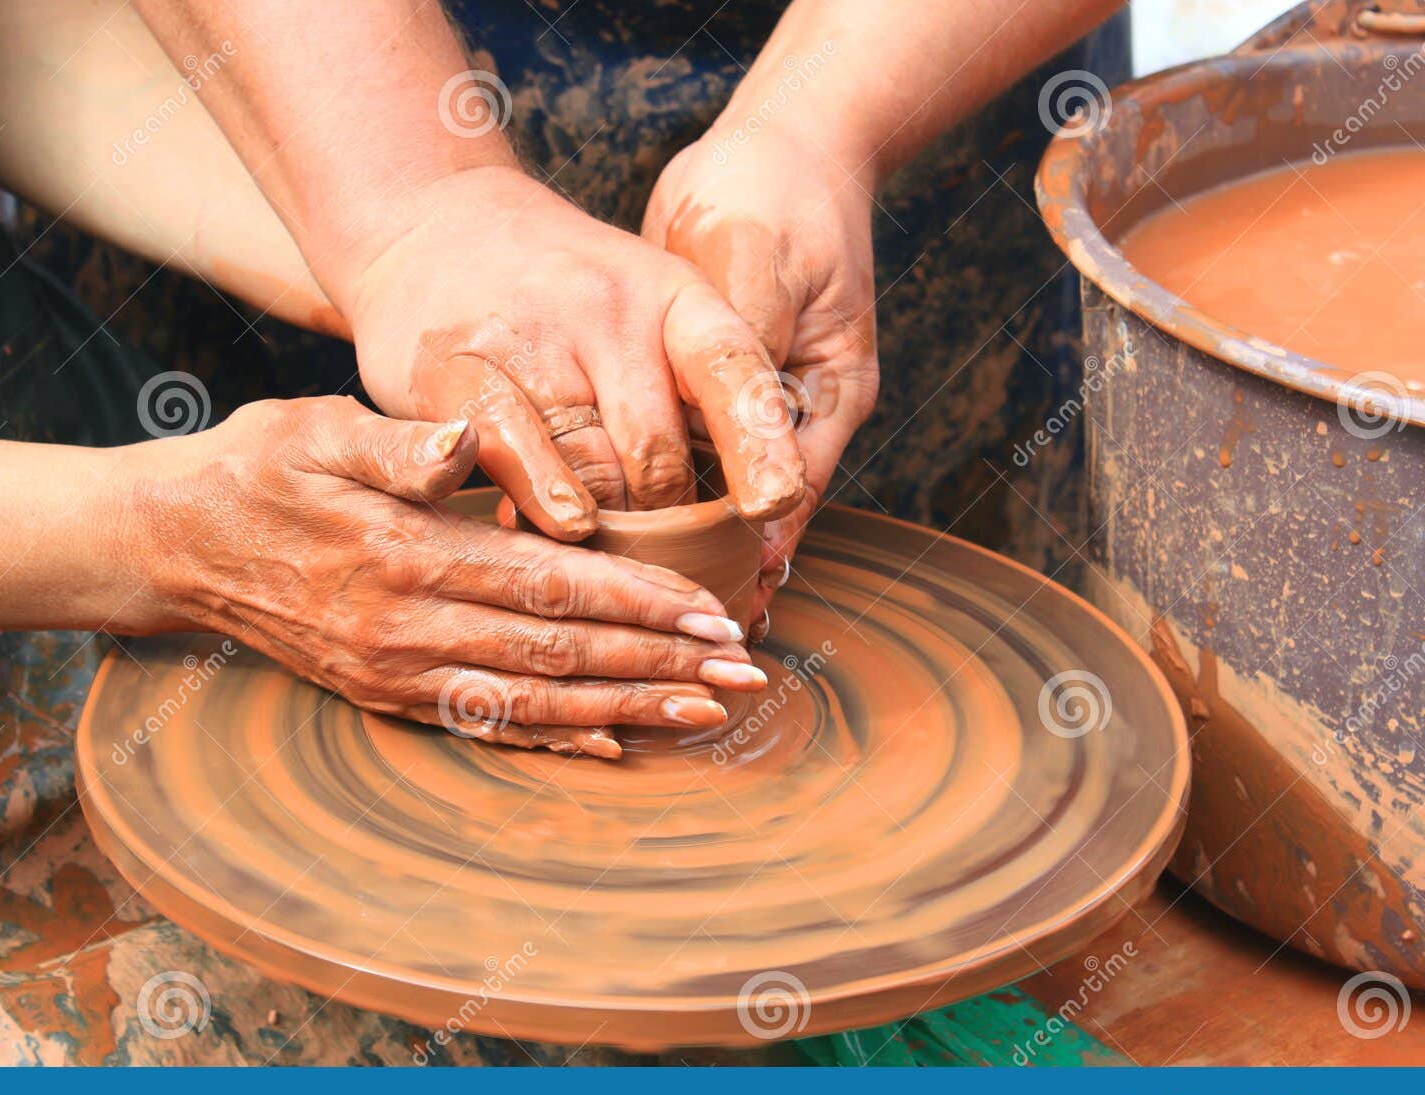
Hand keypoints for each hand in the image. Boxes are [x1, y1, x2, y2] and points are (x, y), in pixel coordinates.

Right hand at [126, 396, 767, 757]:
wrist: (168, 545)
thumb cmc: (251, 468)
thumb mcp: (313, 426)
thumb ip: (397, 443)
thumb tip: (467, 445)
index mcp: (404, 552)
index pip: (548, 581)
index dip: (637, 598)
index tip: (711, 609)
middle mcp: (406, 627)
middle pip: (558, 652)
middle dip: (659, 662)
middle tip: (744, 671)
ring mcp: (394, 671)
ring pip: (532, 700)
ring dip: (626, 709)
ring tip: (705, 713)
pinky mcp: (383, 693)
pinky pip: (480, 723)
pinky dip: (551, 738)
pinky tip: (611, 746)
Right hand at [339, 166, 807, 537]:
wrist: (434, 224)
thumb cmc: (567, 297)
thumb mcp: (647, 314)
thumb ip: (694, 397)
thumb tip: (754, 520)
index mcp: (674, 295)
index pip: (732, 369)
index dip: (759, 442)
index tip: (776, 504)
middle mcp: (606, 308)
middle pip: (656, 449)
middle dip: (669, 518)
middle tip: (674, 555)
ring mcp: (528, 335)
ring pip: (585, 467)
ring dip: (609, 529)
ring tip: (620, 553)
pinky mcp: (456, 367)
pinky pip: (511, 455)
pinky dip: (541, 502)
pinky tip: (560, 527)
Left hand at [643, 130, 880, 634]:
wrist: (775, 146)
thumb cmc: (774, 196)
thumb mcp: (759, 268)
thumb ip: (742, 356)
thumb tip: (728, 440)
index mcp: (827, 392)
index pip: (791, 490)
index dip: (753, 543)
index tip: (716, 589)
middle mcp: (793, 411)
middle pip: (755, 507)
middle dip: (714, 559)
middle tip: (669, 611)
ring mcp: (749, 402)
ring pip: (712, 488)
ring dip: (676, 534)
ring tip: (637, 592)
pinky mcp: (706, 387)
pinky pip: (679, 453)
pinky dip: (648, 487)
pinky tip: (604, 521)